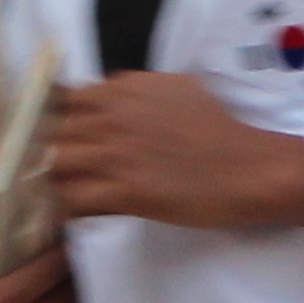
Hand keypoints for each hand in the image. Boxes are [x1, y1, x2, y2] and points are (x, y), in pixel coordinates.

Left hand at [45, 73, 303, 230]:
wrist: (250, 167)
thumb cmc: (220, 129)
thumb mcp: (176, 89)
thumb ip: (136, 90)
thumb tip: (111, 96)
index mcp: (123, 89)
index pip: (65, 99)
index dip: (62, 121)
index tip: (68, 138)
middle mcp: (112, 116)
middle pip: (53, 131)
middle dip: (53, 150)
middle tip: (65, 170)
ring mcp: (115, 154)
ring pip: (55, 163)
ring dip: (57, 179)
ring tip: (67, 191)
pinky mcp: (124, 191)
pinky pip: (74, 200)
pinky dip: (69, 208)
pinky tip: (79, 213)